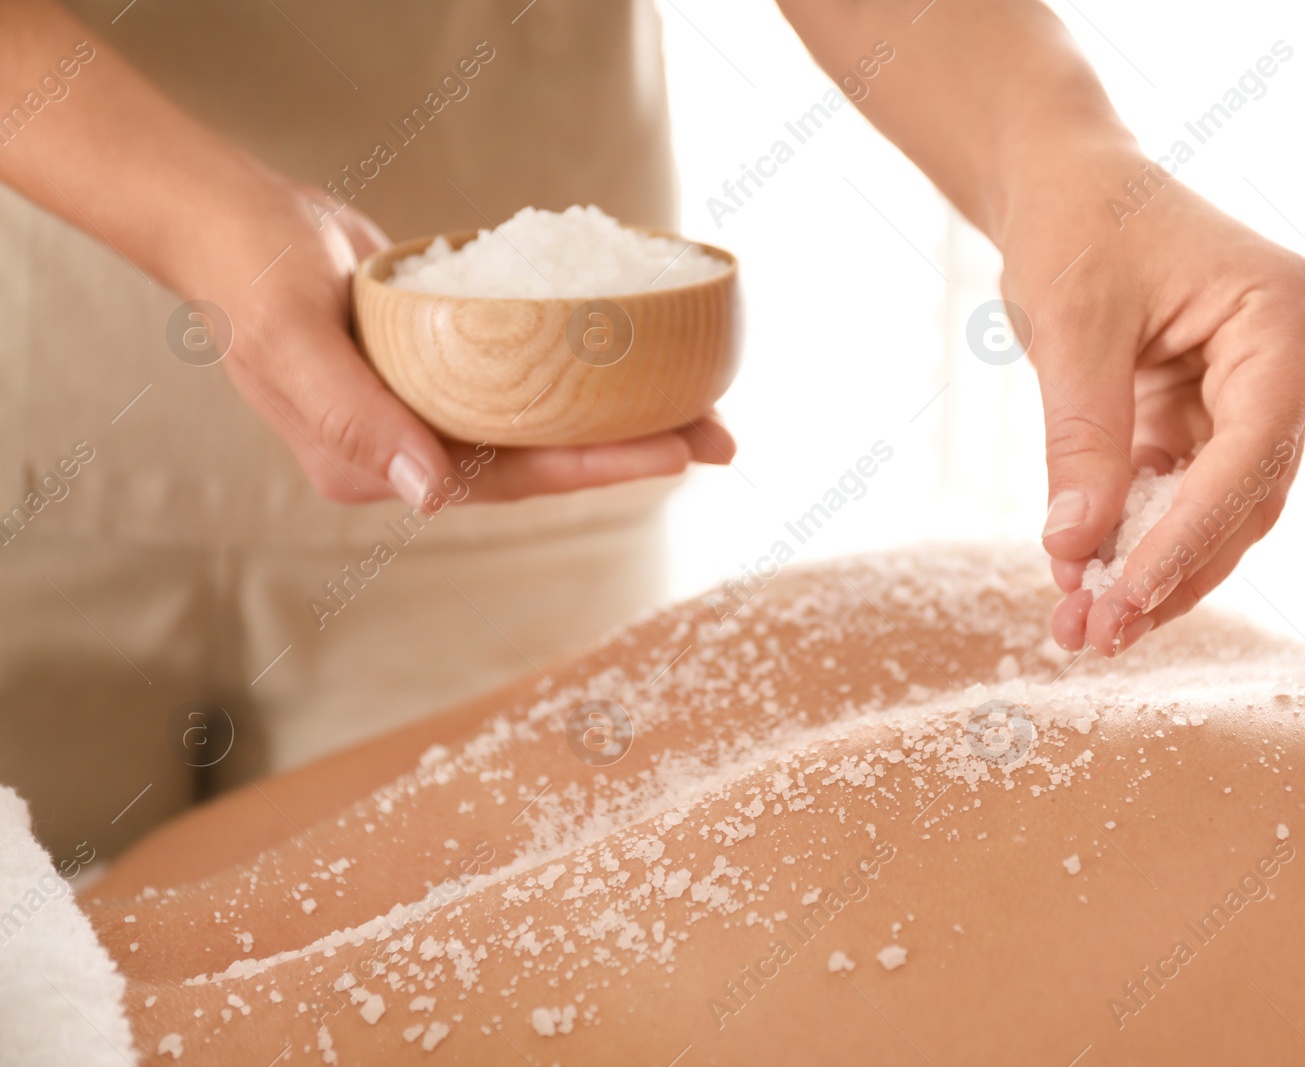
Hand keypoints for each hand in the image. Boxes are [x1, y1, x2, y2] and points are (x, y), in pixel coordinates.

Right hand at [188, 178, 733, 509]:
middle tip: (725, 438)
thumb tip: (429, 494)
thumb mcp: (293, 344)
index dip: (597, 468)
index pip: (509, 477)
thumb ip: (358, 421)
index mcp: (378, 468)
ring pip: (546, 420)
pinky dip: (583, 373)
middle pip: (544, 457)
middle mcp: (413, 450)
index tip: (675, 453)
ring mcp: (431, 409)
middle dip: (636, 449)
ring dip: (623, 413)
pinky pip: (530, 378)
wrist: (236, 220)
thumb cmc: (251, 277)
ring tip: (704, 404)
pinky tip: (638, 363)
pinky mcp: (448, 366)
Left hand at [1000, 140, 1304, 656]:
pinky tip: (1087, 586)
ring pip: (1217, 510)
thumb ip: (1082, 440)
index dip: (1189, 537)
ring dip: (1153, 572)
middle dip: (1169, 572)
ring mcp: (1257, 392)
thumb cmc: (1076, 224)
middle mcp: (1290, 361)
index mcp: (1283, 316)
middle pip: (1244, 496)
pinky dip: (1137, 540)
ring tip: (1083, 630)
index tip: (1124, 600)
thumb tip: (1075, 555)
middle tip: (1093, 637)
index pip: (1252, 451)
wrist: (1065, 184)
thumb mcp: (1071, 327)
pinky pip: (1183, 495)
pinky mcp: (1212, 416)